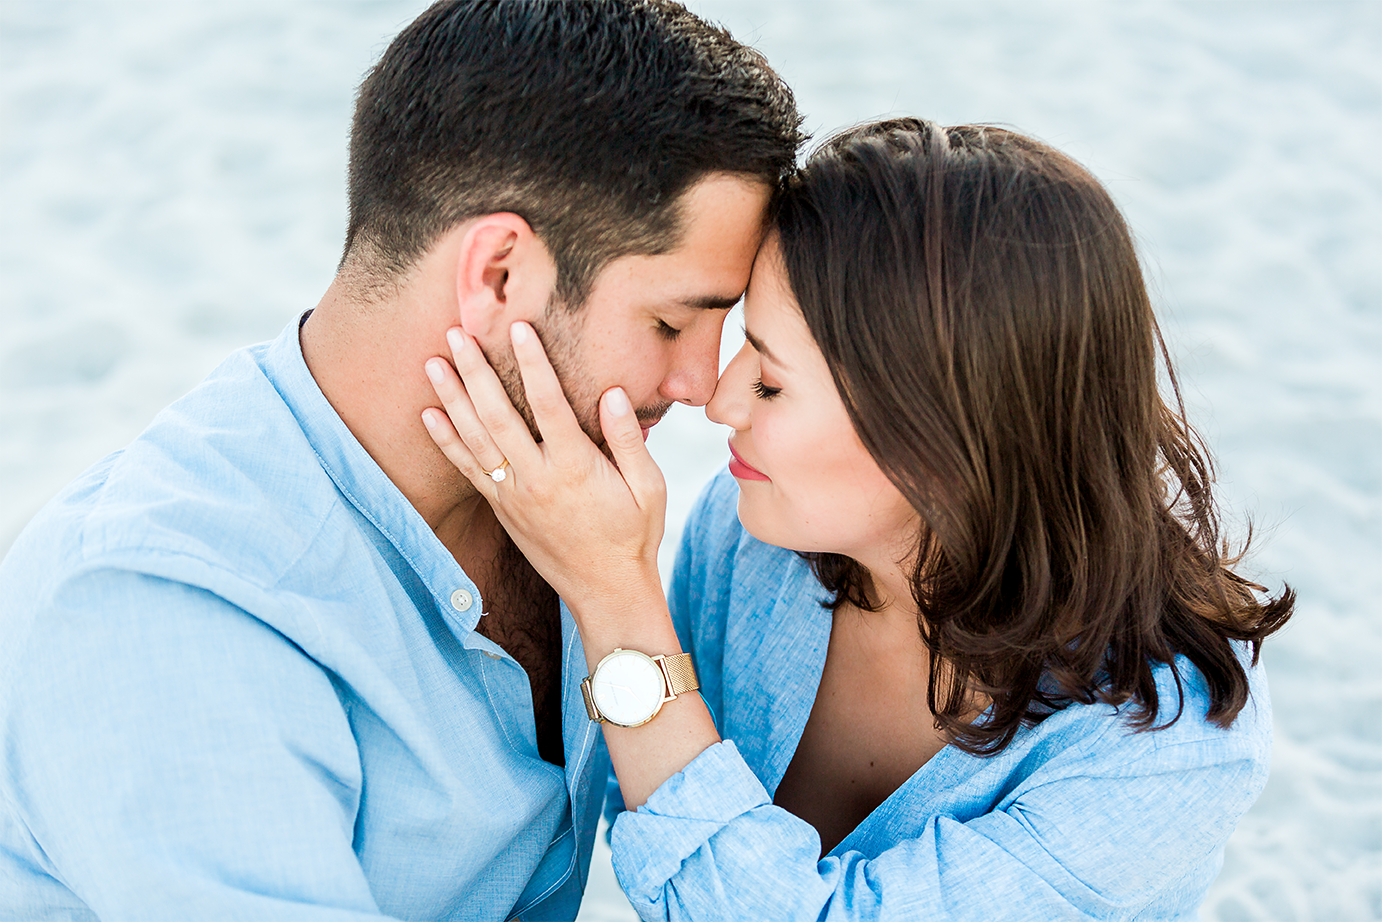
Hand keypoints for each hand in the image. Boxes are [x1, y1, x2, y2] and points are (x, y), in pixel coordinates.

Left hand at [422, 323, 666, 618]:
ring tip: (432, 363)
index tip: (518, 328)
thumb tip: (612, 392)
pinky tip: (429, 415)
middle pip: (498, 416)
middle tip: (455, 333)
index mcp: (575, 468)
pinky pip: (468, 470)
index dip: (532, 364)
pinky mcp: (503, 509)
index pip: (548, 404)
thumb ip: (628, 439)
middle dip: (475, 372)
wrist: (606, 591)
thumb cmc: (633, 535)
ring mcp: (514, 496)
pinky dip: (447, 442)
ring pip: (475, 440)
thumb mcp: (648, 487)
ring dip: (451, 399)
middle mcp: (537, 479)